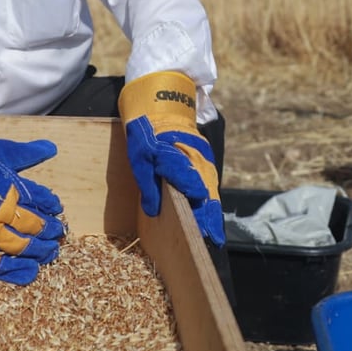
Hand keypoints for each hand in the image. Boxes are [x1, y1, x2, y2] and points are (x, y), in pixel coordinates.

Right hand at [0, 119, 64, 284]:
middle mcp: (0, 213)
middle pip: (33, 225)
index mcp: (10, 188)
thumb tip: (52, 147)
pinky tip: (30, 273)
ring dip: (38, 251)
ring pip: (19, 247)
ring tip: (50, 253)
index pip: (40, 200)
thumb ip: (27, 153)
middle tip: (58, 235)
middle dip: (49, 231)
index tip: (57, 210)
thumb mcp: (0, 151)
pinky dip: (14, 271)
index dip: (50, 206)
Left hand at [118, 71, 224, 245]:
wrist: (160, 113)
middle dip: (209, 215)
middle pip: (206, 190)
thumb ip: (147, 183)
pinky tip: (209, 220)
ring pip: (211, 190)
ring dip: (212, 211)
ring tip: (213, 234)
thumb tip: (153, 210)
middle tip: (212, 237)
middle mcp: (195, 160)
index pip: (190, 182)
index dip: (196, 203)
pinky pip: (210, 186)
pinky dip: (210, 203)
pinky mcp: (206, 164)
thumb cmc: (146, 137)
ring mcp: (204, 161)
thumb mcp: (139, 157)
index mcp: (177, 157)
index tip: (202, 222)